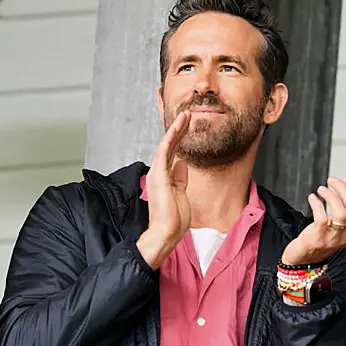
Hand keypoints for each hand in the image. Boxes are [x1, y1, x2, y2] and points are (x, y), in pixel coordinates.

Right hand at [136, 110, 190, 269]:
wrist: (166, 233)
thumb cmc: (174, 218)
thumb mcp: (181, 193)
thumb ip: (180, 178)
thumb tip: (182, 163)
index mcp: (165, 176)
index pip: (173, 152)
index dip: (180, 137)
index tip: (188, 124)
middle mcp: (159, 172)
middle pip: (170, 145)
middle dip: (179, 128)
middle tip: (188, 113)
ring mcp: (158, 173)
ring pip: (166, 144)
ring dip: (176, 129)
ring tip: (186, 115)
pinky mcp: (159, 176)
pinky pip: (164, 152)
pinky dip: (170, 138)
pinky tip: (177, 127)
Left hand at [281, 177, 345, 265]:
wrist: (304, 258)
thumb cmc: (321, 239)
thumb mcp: (342, 227)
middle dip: (343, 189)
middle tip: (332, 180)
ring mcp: (333, 237)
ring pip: (342, 212)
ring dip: (332, 196)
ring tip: (322, 189)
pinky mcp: (319, 237)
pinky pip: (322, 217)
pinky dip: (317, 204)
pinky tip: (312, 198)